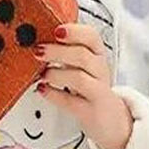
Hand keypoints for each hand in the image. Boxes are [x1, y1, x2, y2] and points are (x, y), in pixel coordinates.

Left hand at [33, 23, 133, 148]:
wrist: (111, 118)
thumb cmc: (91, 84)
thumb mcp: (83, 64)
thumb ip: (66, 48)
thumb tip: (37, 35)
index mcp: (97, 53)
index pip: (91, 36)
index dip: (74, 32)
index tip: (56, 31)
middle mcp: (100, 70)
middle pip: (82, 55)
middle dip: (57, 52)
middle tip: (39, 51)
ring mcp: (97, 91)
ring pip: (78, 78)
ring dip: (55, 74)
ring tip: (42, 74)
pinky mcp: (91, 111)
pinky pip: (71, 102)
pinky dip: (54, 94)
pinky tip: (43, 89)